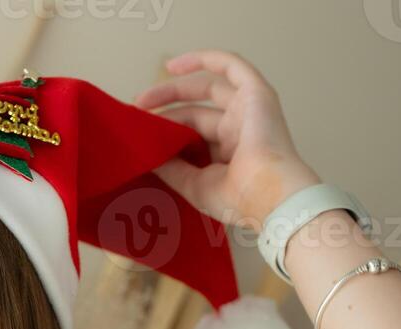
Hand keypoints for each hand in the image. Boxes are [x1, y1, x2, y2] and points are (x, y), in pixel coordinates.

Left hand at [133, 49, 321, 232]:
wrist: (266, 195)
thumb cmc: (236, 198)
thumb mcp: (193, 183)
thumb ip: (171, 167)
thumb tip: (146, 154)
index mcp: (229, 152)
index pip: (192, 133)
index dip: (166, 129)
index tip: (136, 134)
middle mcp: (240, 128)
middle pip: (195, 111)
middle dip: (163, 111)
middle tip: (133, 116)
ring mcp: (249, 109)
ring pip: (207, 88)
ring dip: (172, 90)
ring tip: (140, 100)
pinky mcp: (257, 93)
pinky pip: (231, 66)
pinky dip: (204, 59)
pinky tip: (172, 65)